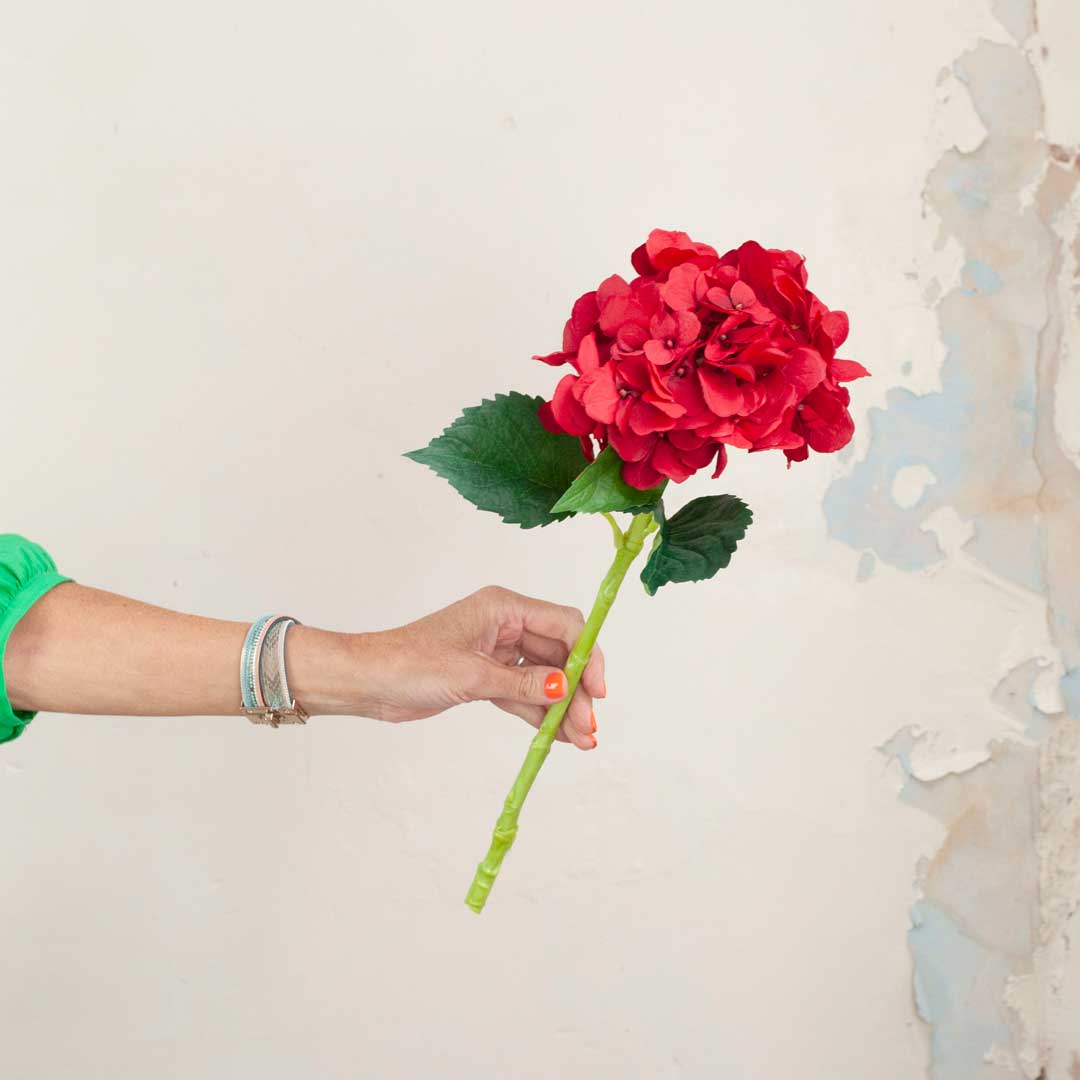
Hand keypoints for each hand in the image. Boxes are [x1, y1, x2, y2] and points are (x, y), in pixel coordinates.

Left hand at [360, 586, 603, 749]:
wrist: (369, 681)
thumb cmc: (409, 663)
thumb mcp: (472, 675)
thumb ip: (523, 683)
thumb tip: (565, 688)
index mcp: (503, 608)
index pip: (564, 625)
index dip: (588, 656)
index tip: (597, 692)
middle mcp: (505, 624)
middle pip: (558, 655)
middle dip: (576, 691)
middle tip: (589, 728)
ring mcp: (497, 651)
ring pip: (543, 678)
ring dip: (562, 708)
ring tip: (581, 741)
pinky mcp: (485, 676)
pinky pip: (523, 693)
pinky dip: (540, 713)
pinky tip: (558, 736)